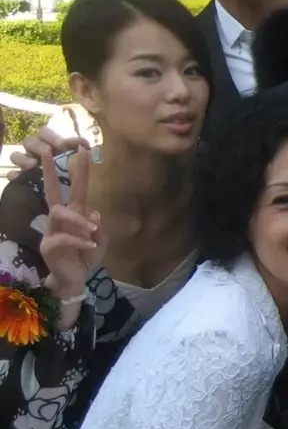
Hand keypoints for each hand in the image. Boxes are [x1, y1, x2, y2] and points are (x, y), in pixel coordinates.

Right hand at [8, 126, 85, 179]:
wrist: (67, 195)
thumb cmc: (73, 172)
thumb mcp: (80, 160)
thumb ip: (81, 151)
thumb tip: (86, 146)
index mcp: (49, 143)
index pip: (45, 132)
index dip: (53, 136)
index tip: (64, 144)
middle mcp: (35, 151)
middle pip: (29, 141)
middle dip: (39, 145)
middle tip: (48, 151)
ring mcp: (25, 164)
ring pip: (16, 155)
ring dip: (24, 158)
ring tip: (33, 165)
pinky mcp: (20, 179)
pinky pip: (11, 174)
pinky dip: (15, 175)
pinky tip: (20, 177)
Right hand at [38, 150, 106, 329]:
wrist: (76, 279)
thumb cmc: (86, 257)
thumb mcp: (100, 241)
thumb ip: (98, 228)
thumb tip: (93, 214)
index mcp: (74, 214)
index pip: (75, 188)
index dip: (79, 170)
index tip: (83, 150)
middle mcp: (60, 219)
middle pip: (53, 191)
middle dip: (51, 171)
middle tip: (47, 151)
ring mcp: (52, 231)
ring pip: (60, 213)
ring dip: (79, 220)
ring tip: (92, 230)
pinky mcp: (49, 245)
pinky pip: (65, 237)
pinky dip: (81, 240)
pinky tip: (91, 245)